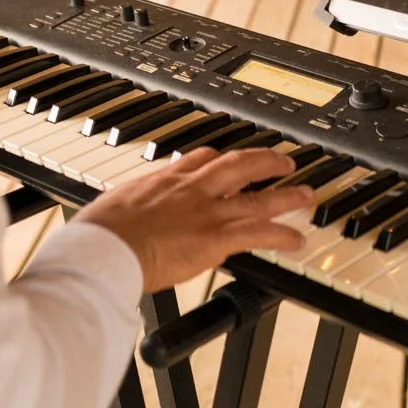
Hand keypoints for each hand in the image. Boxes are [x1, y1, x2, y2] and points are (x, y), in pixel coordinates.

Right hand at [76, 147, 313, 292]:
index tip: (228, 158)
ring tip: (305, 195)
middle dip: (264, 162)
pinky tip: (296, 240)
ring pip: (258, 198)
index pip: (200, 158)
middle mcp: (192, 189)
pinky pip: (259, 233)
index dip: (220, 158)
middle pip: (238, 166)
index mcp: (165, 179)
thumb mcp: (113, 206)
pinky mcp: (216, 239)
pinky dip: (281, 235)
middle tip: (283, 164)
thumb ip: (127, 208)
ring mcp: (208, 212)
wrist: (106, 249)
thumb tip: (119, 217)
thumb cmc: (101, 233)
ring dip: (286, 195)